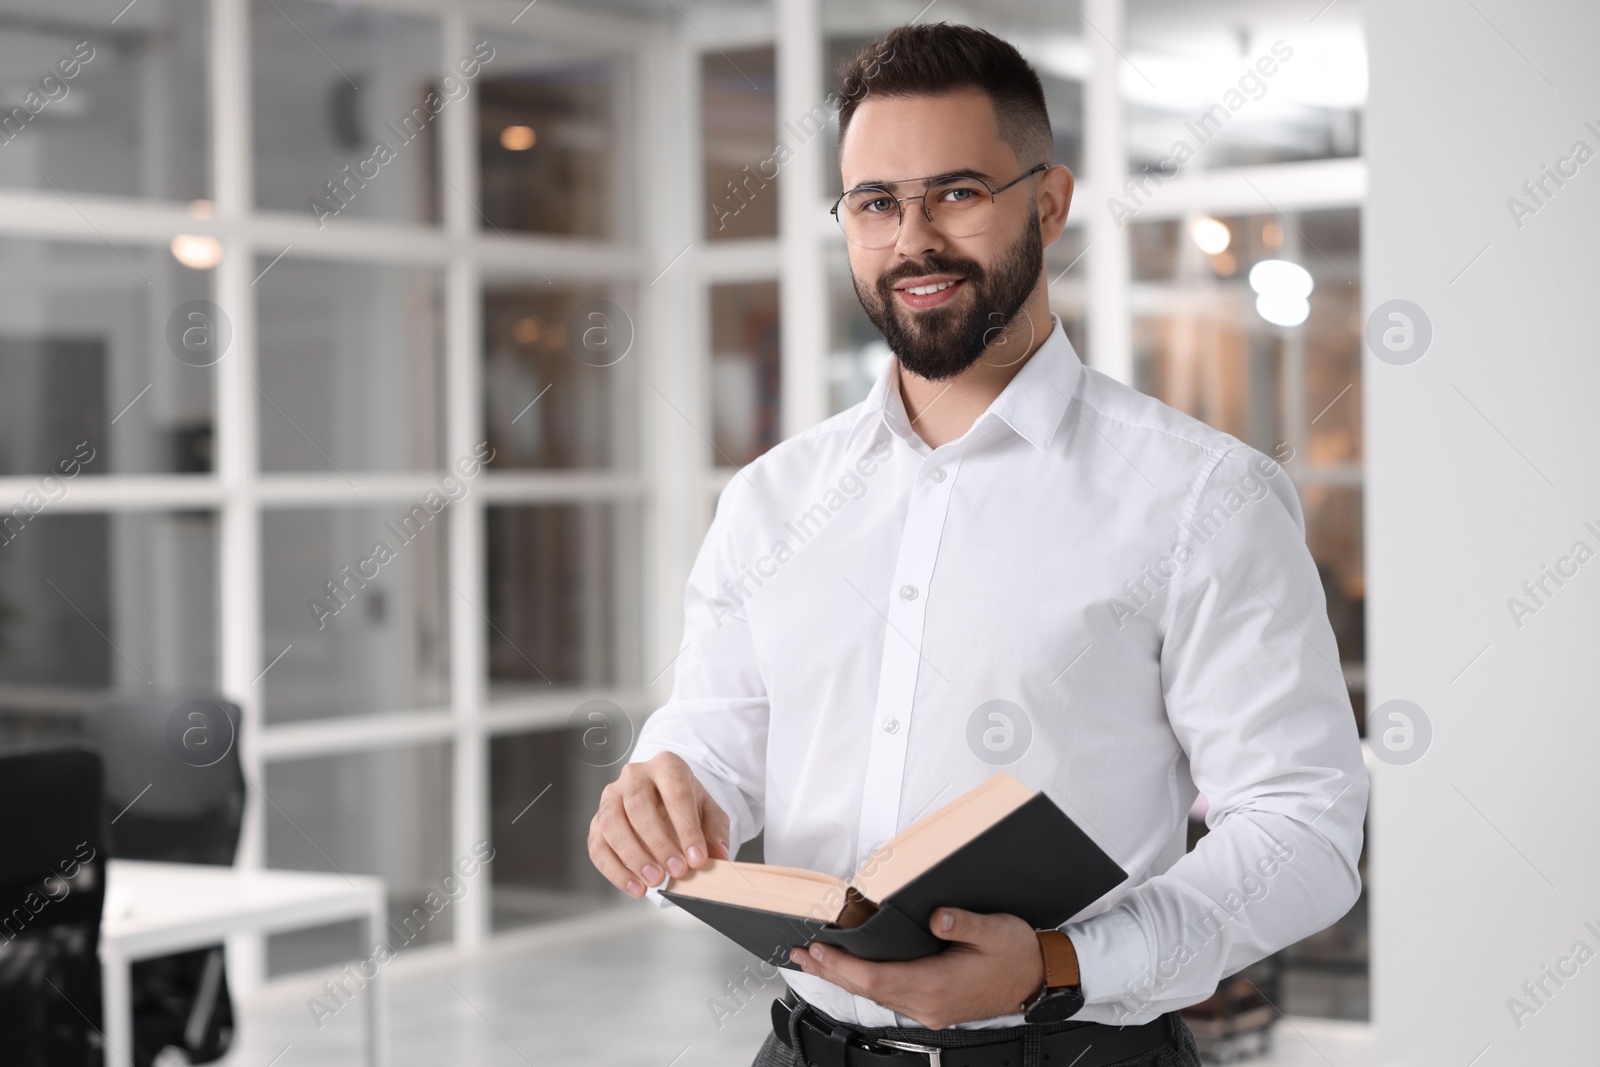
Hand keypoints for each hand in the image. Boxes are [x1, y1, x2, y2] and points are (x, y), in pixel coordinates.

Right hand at [588, 752, 731, 897]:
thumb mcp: (709, 813)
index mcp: (666, 766)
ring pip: (612, 824)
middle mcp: (634, 775)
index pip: (676, 793)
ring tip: (654, 881)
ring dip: (633, 856)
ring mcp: (611, 796)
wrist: (662, 800)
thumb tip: (719, 856)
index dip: (687, 828)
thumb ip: (716, 833)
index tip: (697, 859)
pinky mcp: (597, 821)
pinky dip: (615, 871)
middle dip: (659, 843)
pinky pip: (598, 845)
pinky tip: (636, 887)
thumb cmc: (685, 805)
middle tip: (677, 871)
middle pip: (638, 805)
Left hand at [788, 908, 1046, 1029]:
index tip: (818, 949)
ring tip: (815, 962)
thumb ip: (963, 923)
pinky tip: (854, 973)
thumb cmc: (1017, 952)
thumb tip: (937, 916)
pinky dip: (865, 984)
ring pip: (877, 995)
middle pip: (868, 989)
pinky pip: (890, 997)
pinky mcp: (934, 1008)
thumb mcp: (994, 929)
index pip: (876, 978)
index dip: (843, 964)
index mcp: (937, 985)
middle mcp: (928, 1003)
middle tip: (800, 954)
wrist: (1040, 979)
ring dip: (844, 978)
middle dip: (832, 971)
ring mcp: (930, 1009)